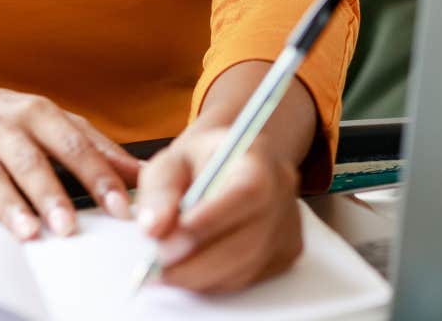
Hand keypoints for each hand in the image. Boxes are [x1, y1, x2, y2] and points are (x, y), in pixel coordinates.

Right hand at [0, 87, 143, 239]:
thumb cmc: (8, 120)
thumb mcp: (54, 123)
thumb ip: (96, 147)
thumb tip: (139, 173)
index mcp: (40, 114)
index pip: (76, 146)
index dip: (99, 177)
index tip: (118, 206)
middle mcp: (6, 126)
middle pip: (32, 161)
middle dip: (52, 195)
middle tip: (69, 226)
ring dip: (10, 204)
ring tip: (28, 231)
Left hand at [134, 123, 304, 293]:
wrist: (233, 164)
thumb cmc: (201, 160)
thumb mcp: (172, 161)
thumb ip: (160, 191)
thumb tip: (153, 229)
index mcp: (260, 160)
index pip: (247, 193)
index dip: (210, 220)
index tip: (166, 240)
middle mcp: (282, 194)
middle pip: (247, 241)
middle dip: (195, 263)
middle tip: (153, 268)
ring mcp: (288, 228)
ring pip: (245, 267)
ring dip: (199, 277)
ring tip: (163, 271)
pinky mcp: (285, 254)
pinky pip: (246, 279)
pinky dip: (212, 281)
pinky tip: (190, 268)